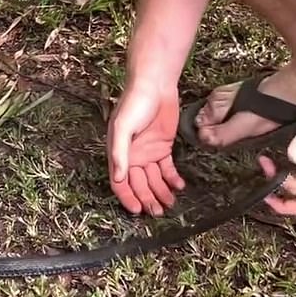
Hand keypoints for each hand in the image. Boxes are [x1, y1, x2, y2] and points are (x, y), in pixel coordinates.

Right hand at [107, 79, 184, 215]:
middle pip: (139, 184)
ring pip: (154, 180)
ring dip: (161, 192)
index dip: (127, 197)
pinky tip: (178, 186)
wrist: (155, 84)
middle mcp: (133, 155)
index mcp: (119, 152)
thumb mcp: (123, 127)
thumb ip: (119, 153)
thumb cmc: (135, 102)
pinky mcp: (164, 147)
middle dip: (147, 199)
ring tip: (170, 204)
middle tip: (158, 212)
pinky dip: (172, 179)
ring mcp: (149, 152)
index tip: (138, 210)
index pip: (120, 182)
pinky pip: (167, 168)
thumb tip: (117, 177)